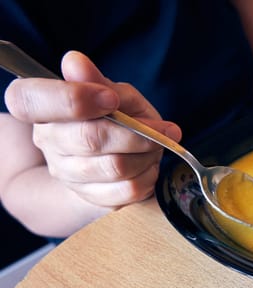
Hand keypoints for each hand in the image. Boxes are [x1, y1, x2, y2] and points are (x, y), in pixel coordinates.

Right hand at [4, 51, 181, 207]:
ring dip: (147, 154)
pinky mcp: (90, 196)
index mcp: (41, 107)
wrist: (116, 159)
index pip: (28, 100)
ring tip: (155, 146)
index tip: (111, 99)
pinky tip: (148, 165)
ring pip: (115, 167)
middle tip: (160, 129)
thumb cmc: (116, 117)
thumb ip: (98, 81)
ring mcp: (67, 174)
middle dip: (135, 133)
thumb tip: (74, 62)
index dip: (73, 99)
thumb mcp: (114, 92)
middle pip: (89, 139)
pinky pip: (127, 189)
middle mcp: (47, 142)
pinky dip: (148, 174)